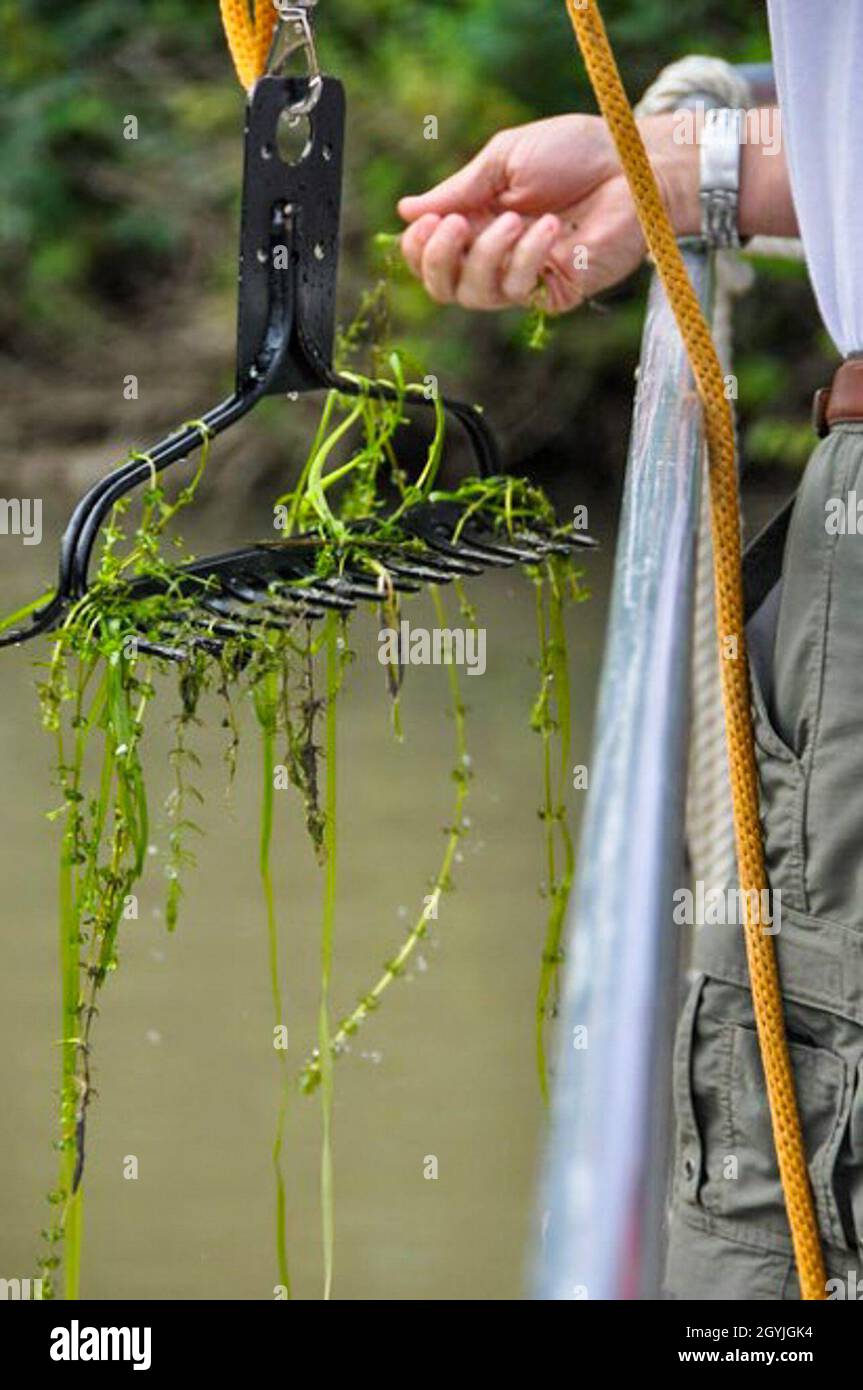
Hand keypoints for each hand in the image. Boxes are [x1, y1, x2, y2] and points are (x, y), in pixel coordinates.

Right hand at [398, 113, 696, 313]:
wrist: (631, 164)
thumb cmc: (573, 153)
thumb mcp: (503, 160)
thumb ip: (457, 190)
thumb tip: (405, 211)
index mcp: (476, 222)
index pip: (429, 257)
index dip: (418, 249)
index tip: (424, 223)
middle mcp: (493, 256)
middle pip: (443, 287)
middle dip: (439, 260)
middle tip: (454, 226)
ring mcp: (523, 278)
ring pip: (476, 294)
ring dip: (488, 254)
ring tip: (515, 218)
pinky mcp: (554, 292)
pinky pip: (520, 291)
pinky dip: (528, 258)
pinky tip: (550, 228)